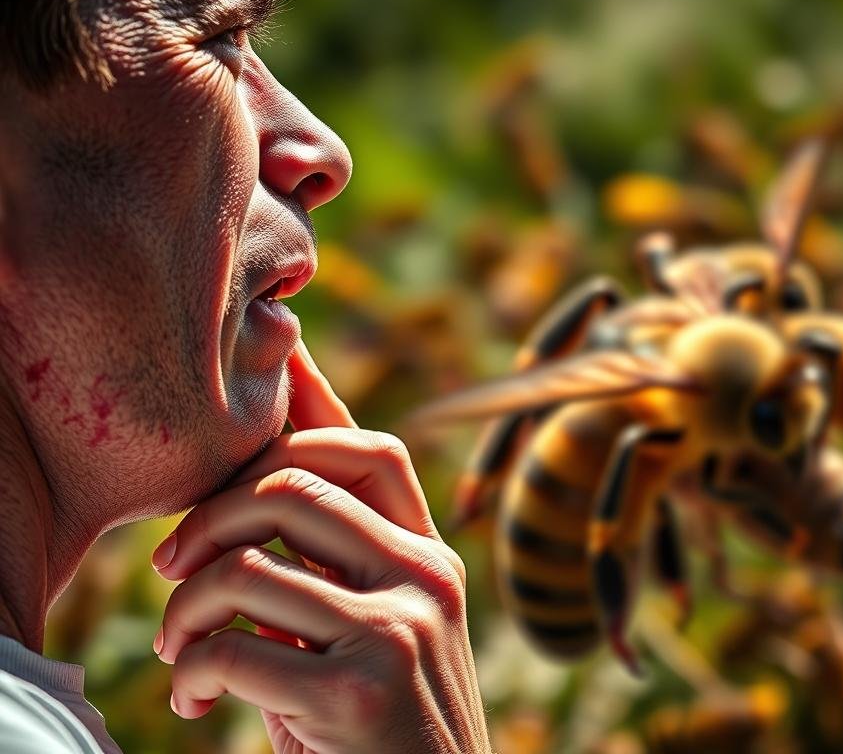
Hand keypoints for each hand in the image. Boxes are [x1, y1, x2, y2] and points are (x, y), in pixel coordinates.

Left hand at [151, 340, 491, 753]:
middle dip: (209, 515)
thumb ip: (337, 565)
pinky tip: (193, 700)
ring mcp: (398, 627)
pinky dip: (187, 670)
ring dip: (183, 607)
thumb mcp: (376, 631)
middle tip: (171, 567)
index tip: (266, 365)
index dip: (309, 405)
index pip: (372, 450)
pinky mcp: (356, 689)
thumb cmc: (385, 730)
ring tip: (177, 647)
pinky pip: (231, 644)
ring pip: (248, 562)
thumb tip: (274, 486)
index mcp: (430, 558)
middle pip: (294, 481)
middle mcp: (425, 577)